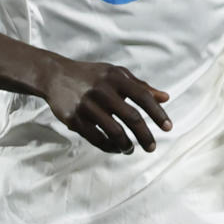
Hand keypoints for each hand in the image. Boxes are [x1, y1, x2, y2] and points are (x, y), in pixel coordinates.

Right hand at [39, 57, 171, 153]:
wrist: (55, 76)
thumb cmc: (92, 76)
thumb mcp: (115, 74)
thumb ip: (140, 86)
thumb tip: (165, 98)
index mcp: (115, 78)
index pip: (143, 96)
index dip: (157, 113)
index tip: (168, 128)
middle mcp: (102, 91)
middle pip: (131, 118)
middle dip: (145, 136)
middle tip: (152, 147)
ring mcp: (87, 105)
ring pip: (115, 132)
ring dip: (126, 145)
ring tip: (130, 149)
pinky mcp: (74, 118)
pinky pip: (96, 138)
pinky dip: (108, 146)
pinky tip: (114, 148)